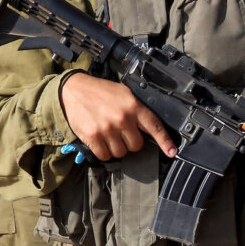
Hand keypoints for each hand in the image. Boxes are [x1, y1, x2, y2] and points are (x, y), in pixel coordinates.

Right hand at [60, 73, 177, 160]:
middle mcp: (122, 118)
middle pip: (136, 145)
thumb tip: (148, 128)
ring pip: (121, 153)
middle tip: (121, 132)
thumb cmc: (99, 92)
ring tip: (108, 134)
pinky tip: (100, 140)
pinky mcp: (93, 137)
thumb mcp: (123, 93)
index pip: (154, 126)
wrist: (73, 90)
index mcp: (133, 106)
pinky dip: (103, 152)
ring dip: (116, 148)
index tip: (172, 151)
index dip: (165, 141)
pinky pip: (105, 156)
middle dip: (130, 142)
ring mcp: (108, 129)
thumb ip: (136, 109)